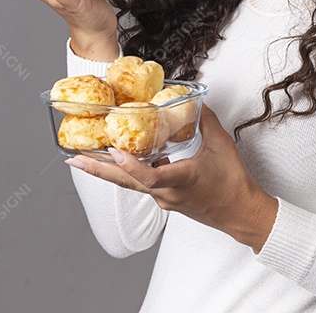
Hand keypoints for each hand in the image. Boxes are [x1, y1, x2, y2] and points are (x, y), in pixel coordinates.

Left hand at [66, 104, 278, 252]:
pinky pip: (143, 184)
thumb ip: (206, 121)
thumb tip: (196, 101)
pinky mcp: (167, 200)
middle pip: (126, 182)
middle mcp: (167, 193)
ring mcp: (165, 199)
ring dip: (109, 171)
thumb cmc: (233, 184)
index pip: (150, 176)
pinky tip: (124, 158)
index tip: (113, 151)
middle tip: (74, 160)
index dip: (129, 165)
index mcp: (181, 180)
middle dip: (98, 170)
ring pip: (131, 184)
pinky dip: (130, 171)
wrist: (241, 213)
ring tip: (85, 159)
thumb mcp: (222, 146)